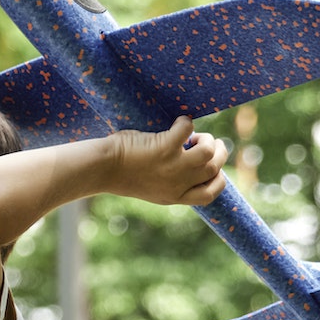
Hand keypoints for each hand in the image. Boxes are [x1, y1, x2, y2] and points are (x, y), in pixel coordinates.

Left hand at [106, 117, 229, 205]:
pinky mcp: (165, 148)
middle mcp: (177, 185)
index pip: (209, 195)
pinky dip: (185, 123)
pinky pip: (188, 130)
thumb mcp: (151, 186)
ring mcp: (173, 167)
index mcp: (173, 197)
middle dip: (217, 154)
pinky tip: (178, 123)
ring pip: (209, 153)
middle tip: (204, 143)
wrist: (101, 169)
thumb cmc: (121, 173)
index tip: (213, 169)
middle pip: (214, 170)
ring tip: (195, 136)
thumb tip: (188, 157)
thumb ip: (170, 181)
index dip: (218, 180)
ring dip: (207, 140)